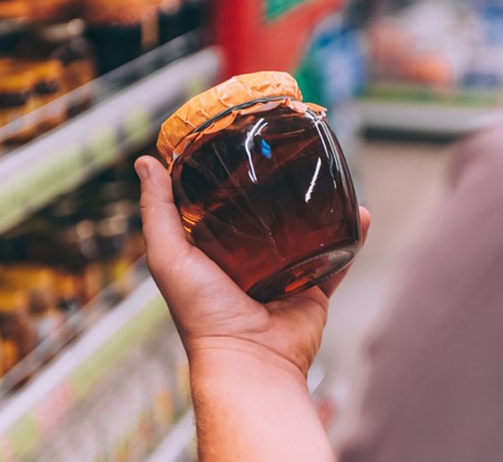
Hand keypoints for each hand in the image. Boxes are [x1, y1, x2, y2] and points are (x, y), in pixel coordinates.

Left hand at [135, 155, 370, 381]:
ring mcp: (283, 274)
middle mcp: (248, 262)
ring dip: (317, 207)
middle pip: (265, 217)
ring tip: (325, 176)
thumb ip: (158, 212)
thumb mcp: (168, 256)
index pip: (218, 208)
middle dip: (276, 189)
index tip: (235, 144)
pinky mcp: (312, 288)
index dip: (224, 179)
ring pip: (305, 233)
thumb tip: (144, 162)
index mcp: (212, 254)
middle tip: (286, 156)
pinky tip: (358, 213)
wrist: (250, 359)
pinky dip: (349, 237)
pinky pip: (336, 258)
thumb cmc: (203, 315)